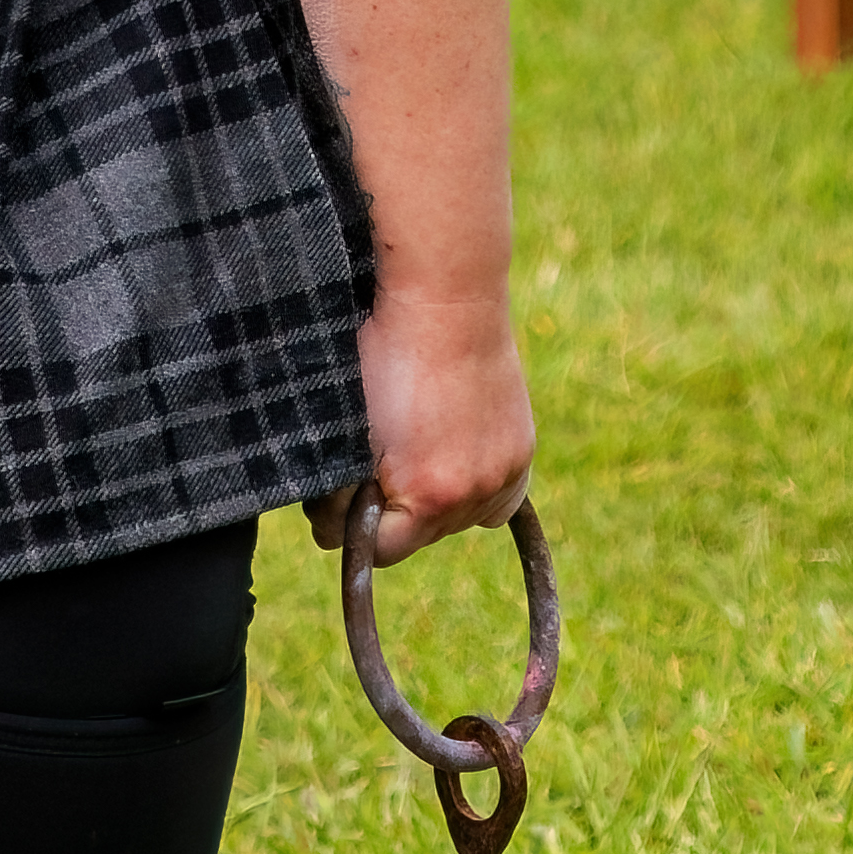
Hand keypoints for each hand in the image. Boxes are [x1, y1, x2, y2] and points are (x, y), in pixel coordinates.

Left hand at [311, 286, 534, 567]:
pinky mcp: (522, 452)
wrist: (447, 301)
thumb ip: (339, 492)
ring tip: (411, 455)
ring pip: (460, 520)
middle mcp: (474, 495)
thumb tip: (330, 535)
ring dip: (433, 503)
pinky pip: (499, 500)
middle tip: (371, 466)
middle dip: (392, 512)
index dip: (350, 529)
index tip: (336, 503)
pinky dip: (474, 491)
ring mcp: (505, 474)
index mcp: (428, 496)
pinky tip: (452, 465)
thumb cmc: (384, 356)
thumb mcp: (348, 428)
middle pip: (422, 537)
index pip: (382, 552)